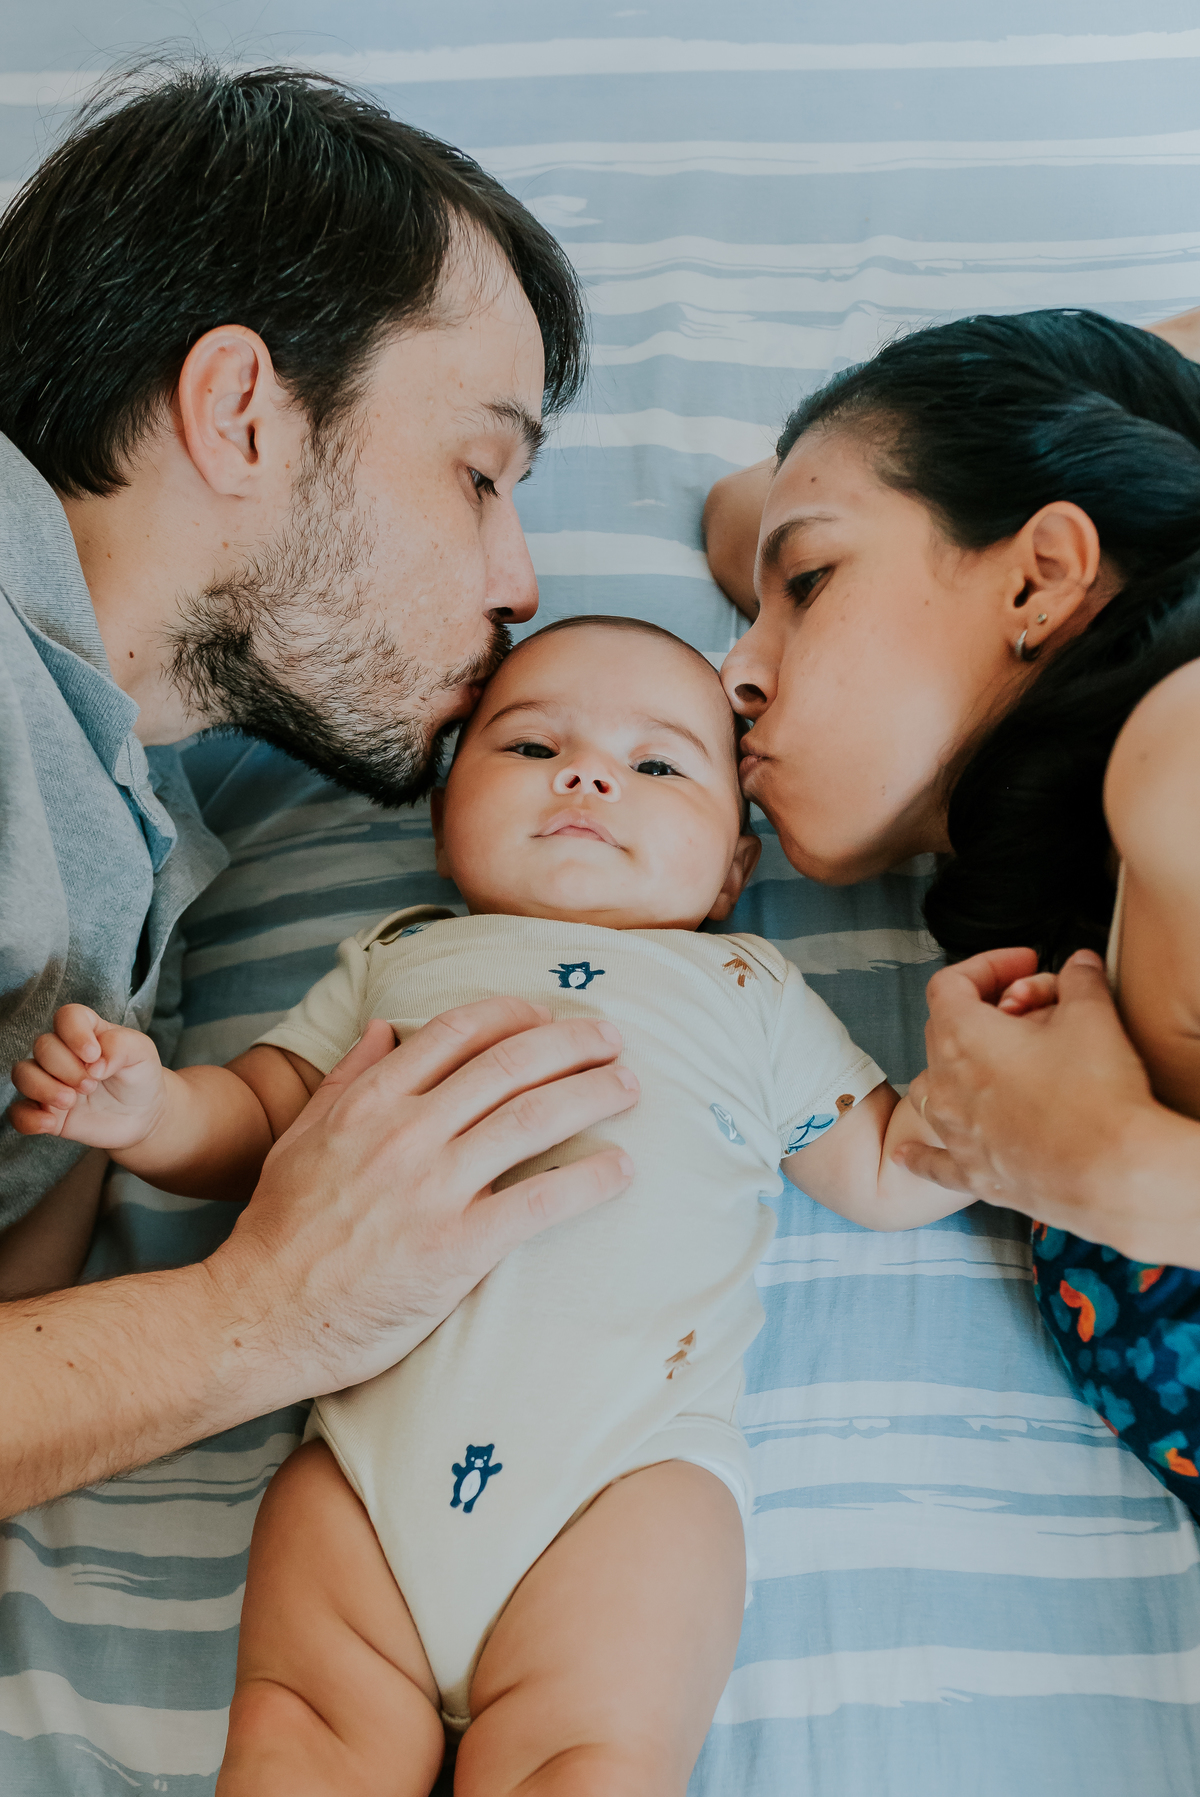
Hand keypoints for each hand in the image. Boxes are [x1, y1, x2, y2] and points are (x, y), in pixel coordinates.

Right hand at [9, 1005, 166, 1148]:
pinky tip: (50, 1122)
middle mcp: (62, 1053)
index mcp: (86, 1031)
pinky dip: (28, 1118)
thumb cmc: (139, 1075)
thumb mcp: (142, 1053)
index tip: (94, 1055)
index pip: (66, 1017)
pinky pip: (19, 1113)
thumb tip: (95, 1063)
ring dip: (42, 1088)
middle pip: (43, 1046)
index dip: (75, 1033)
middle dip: (66, 1067)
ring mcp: (50, 1082)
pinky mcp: (45, 1111)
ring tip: (70, 1101)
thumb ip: (121, 1045)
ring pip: (22, 1074)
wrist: (143, 1115)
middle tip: (91, 1084)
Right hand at [207, 999, 639, 1392]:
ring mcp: (433, 1189)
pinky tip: (623, 1169)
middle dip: (572, 1043)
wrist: (259, 1316)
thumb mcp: (299, 1137)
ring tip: (628, 1086)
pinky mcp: (456, 1248)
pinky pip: (541, 1202)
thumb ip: (346, 1079)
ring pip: (534, 1117)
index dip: (515, 1015)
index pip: (458, 1031)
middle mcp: (405, 1132)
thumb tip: (384, 1027)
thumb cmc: (279, 1231)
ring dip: (593, 1094)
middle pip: (511, 1064)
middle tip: (613, 1038)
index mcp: (369, 1101)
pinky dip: (590, 1179)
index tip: (549, 1016)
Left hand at [897, 949, 1162, 1257]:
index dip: (987, 965)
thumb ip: (1079, 980)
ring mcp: (954, 1132)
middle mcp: (945, 1084)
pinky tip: (903, 1152)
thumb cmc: (1096, 1096)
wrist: (1112, 1173)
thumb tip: (1079, 966)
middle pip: (943, 1031)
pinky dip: (920, 1152)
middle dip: (984, 1012)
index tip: (1024, 964)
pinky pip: (932, 1160)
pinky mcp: (973, 1173)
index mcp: (963, 1036)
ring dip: (954, 1070)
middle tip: (1032, 1012)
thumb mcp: (1093, 1015)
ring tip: (993, 1065)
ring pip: (931, 1089)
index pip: (950, 983)